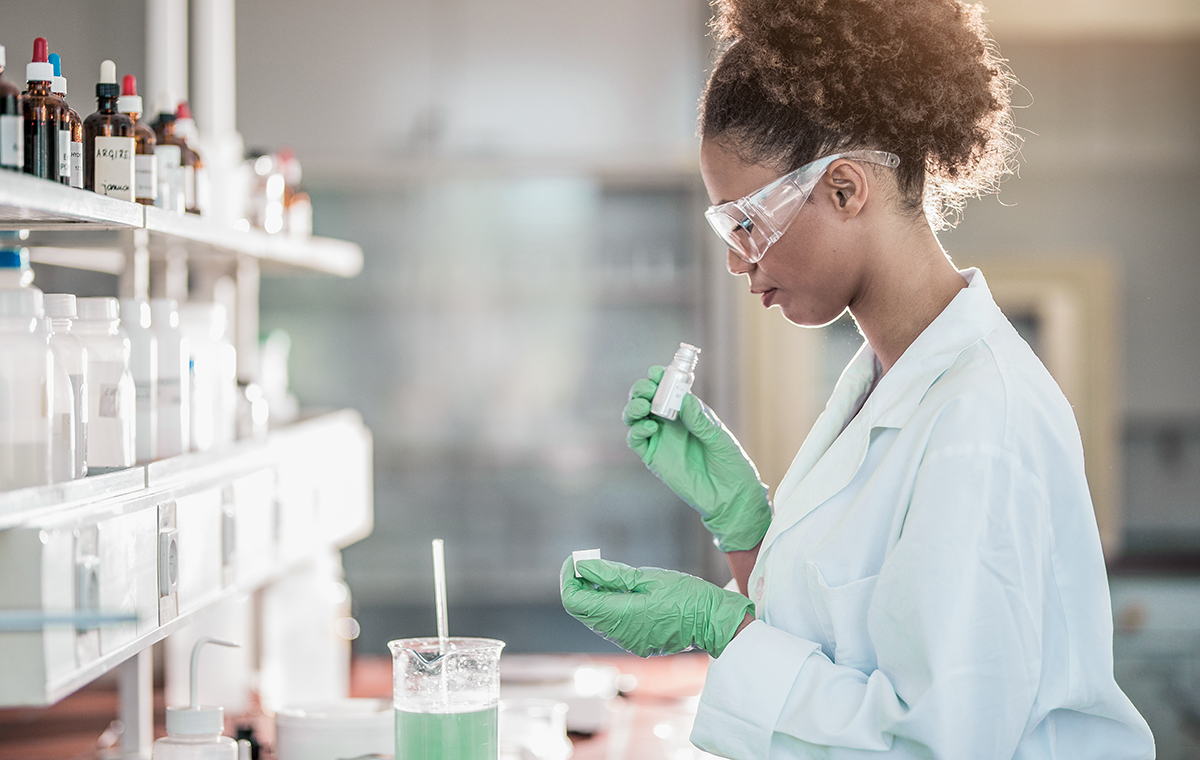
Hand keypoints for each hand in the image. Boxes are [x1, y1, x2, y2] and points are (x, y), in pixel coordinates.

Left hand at [560, 556, 754, 657]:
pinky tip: (622, 589)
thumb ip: (611, 575)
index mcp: (621, 616)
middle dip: (579, 585)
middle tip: (589, 563)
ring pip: (595, 617)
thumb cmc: (686, 595)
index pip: (574, 601)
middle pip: (581, 610)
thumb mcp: (648, 577)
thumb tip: (582, 567)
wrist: (713, 621)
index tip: (575, 560)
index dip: (568, 578)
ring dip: (594, 594)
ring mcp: (627, 641)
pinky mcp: (636, 642)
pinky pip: (611, 623)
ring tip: (608, 573)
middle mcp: (619, 634)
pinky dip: (608, 604)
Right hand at [624, 366, 770, 550]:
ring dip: (633, 406)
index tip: (656, 373)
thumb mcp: (718, 437)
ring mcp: (660, 439)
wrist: (730, 495)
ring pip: (635, 417)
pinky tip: (651, 427)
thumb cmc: (730, 463)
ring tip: (643, 406)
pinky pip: (637, 440)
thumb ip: (698, 419)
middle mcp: (670, 422)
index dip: (658, 378)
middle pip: (645, 399)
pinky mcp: (654, 457)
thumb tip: (683, 398)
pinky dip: (638, 430)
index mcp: (687, 411)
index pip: (667, 388)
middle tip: (647, 389)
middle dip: (641, 389)